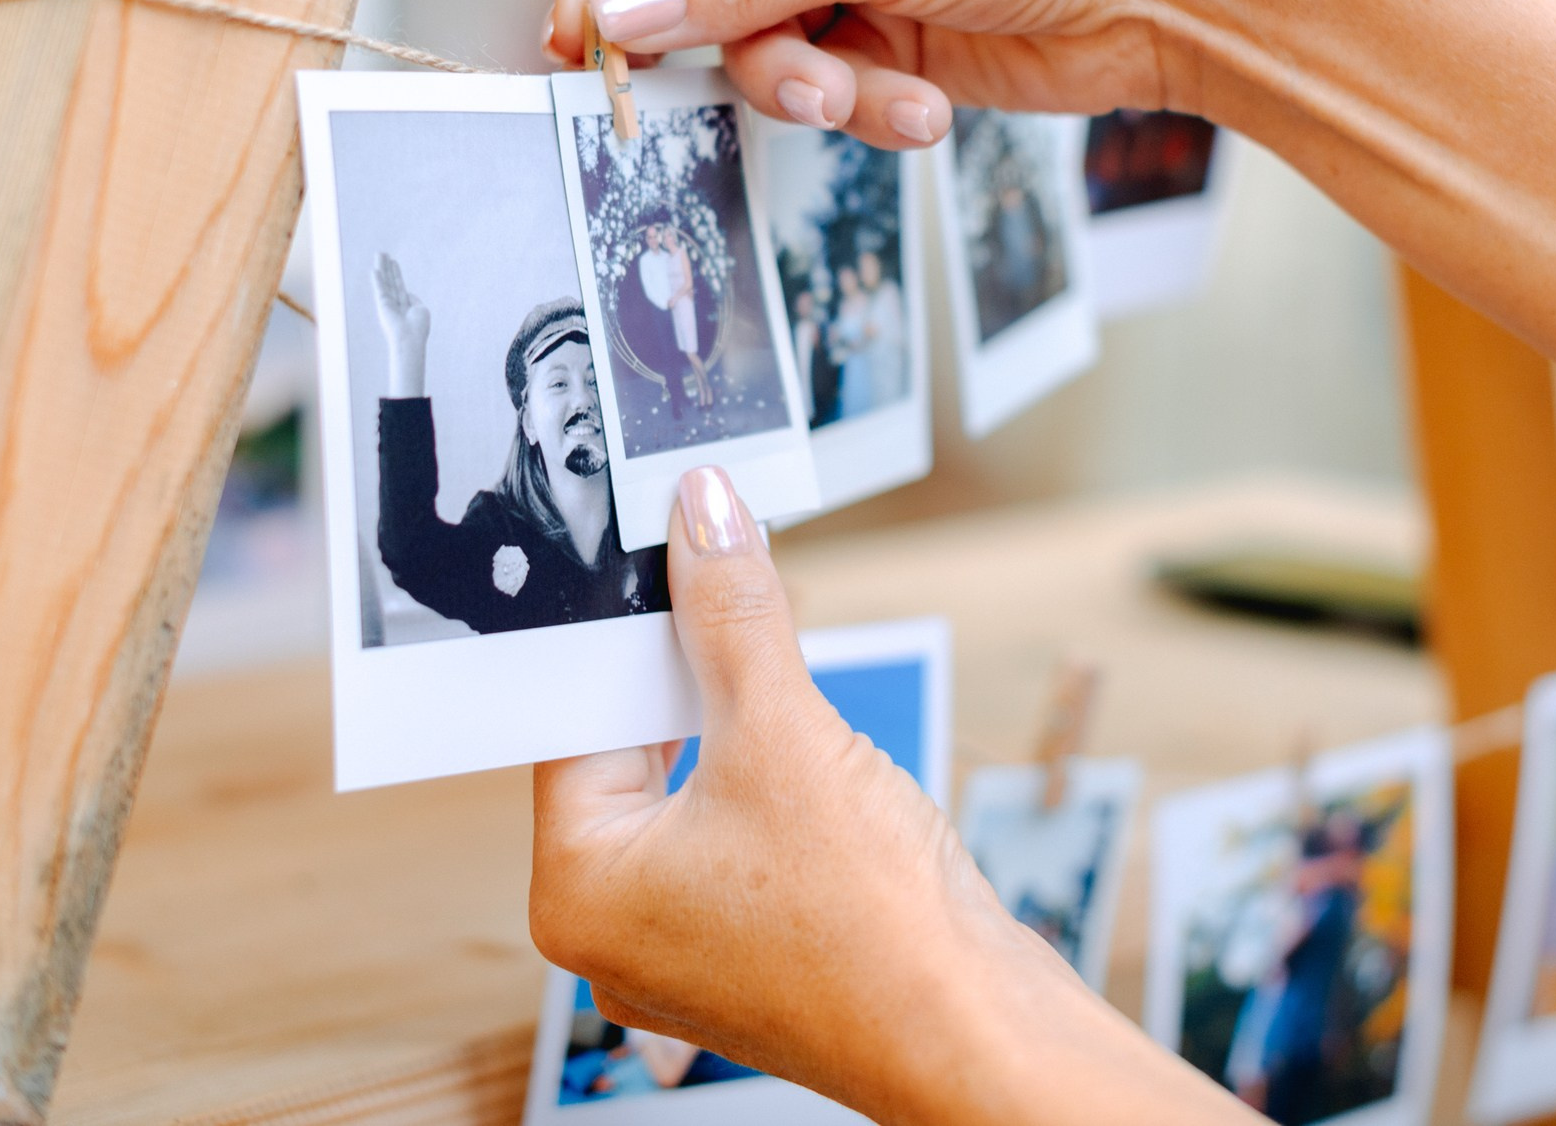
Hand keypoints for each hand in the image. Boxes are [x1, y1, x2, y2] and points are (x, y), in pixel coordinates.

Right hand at [370, 252, 428, 398]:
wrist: (409, 339)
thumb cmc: (418, 328)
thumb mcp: (421, 310)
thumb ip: (414, 299)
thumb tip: (407, 293)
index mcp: (405, 306)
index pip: (400, 286)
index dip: (396, 273)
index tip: (393, 262)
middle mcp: (394, 303)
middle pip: (390, 281)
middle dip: (387, 267)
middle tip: (383, 253)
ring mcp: (387, 303)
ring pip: (384, 281)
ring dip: (382, 267)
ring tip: (379, 253)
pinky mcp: (382, 304)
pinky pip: (380, 289)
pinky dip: (377, 279)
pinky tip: (375, 269)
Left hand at [530, 467, 1250, 1125]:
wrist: (978, 1035)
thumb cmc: (870, 929)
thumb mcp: (785, 733)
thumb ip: (732, 613)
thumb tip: (702, 519)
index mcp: (579, 889)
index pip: (577, 717)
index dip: (628, 626)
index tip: (662, 552)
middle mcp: (614, 931)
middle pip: (633, 751)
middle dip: (689, 667)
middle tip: (728, 580)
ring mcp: (684, 947)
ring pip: (691, 790)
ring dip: (737, 716)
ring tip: (782, 658)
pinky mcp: (751, 950)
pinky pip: (735, 835)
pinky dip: (767, 777)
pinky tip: (814, 739)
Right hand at [546, 0, 1247, 149]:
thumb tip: (618, 10)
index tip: (583, 32)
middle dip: (726, 37)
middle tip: (724, 82)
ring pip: (757, 42)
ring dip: (804, 83)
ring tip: (860, 94)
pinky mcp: (887, 30)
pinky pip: (824, 81)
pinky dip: (862, 103)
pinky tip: (919, 103)